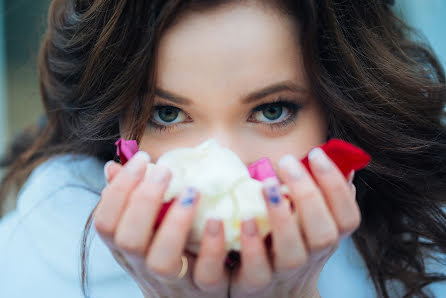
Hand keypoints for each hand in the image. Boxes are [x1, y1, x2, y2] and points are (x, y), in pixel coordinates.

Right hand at [94, 152, 228, 297]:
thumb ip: (132, 200)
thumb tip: (112, 167)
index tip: (142, 159)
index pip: (105, 223)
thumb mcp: (146, 230)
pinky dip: (213, 246)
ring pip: (161, 261)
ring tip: (192, 191)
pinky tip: (218, 219)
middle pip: (128, 239)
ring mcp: (174, 281)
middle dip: (144, 200)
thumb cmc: (169, 253)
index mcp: (127, 249)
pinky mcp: (204, 290)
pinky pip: (207, 275)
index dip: (118, 190)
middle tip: (166, 170)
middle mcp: (144, 267)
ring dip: (175, 223)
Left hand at [229, 148, 359, 297]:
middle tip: (287, 161)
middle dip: (308, 194)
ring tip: (267, 185)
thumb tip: (343, 162)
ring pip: (292, 254)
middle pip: (323, 233)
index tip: (316, 153)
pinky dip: (251, 244)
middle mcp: (310, 257)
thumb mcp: (310, 222)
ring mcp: (283, 272)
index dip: (335, 186)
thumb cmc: (290, 243)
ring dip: (282, 218)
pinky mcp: (255, 284)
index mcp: (327, 238)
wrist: (271, 292)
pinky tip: (244, 217)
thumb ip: (323, 195)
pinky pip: (256, 270)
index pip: (347, 216)